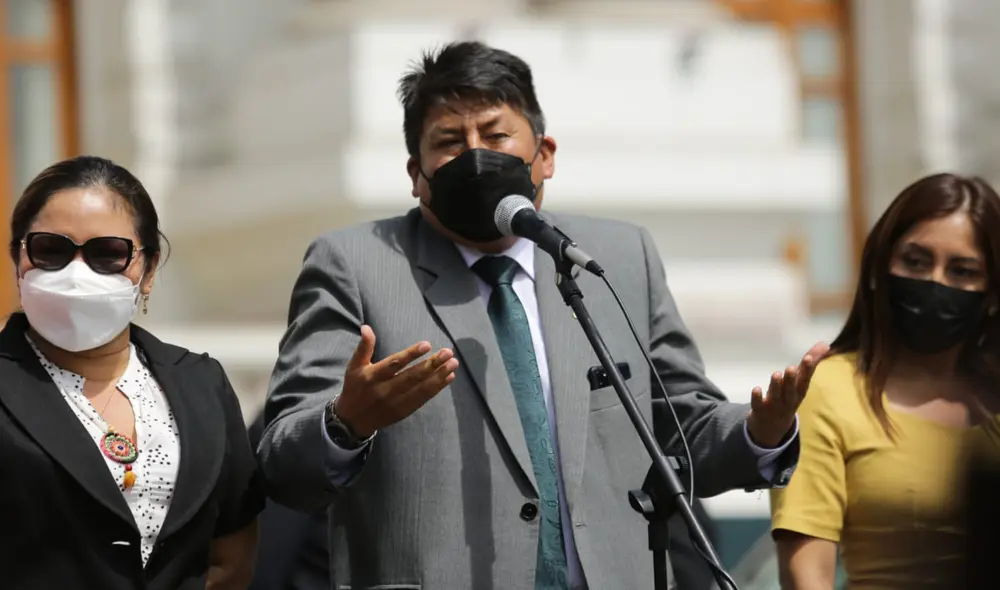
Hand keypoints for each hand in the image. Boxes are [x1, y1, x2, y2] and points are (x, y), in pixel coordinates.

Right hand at [334, 325, 458, 437]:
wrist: (353, 420)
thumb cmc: (355, 387)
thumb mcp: (354, 366)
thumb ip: (364, 347)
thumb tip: (367, 327)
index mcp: (373, 376)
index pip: (394, 364)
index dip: (410, 354)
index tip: (427, 345)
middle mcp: (385, 390)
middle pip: (412, 376)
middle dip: (432, 364)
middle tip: (448, 353)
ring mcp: (396, 402)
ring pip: (421, 388)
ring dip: (439, 376)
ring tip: (453, 364)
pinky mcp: (404, 411)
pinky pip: (423, 399)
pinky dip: (436, 388)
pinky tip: (448, 378)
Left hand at [746, 341, 830, 447]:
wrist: (772, 429)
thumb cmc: (788, 399)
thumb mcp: (799, 384)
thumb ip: (810, 364)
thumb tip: (825, 344)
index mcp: (799, 392)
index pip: (805, 380)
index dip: (807, 370)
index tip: (809, 357)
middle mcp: (788, 400)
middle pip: (791, 390)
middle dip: (792, 379)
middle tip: (791, 367)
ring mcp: (774, 407)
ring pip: (776, 396)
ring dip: (776, 386)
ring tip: (776, 374)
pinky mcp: (760, 411)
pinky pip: (758, 405)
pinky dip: (757, 398)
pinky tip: (756, 389)